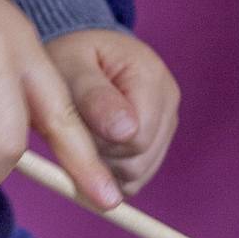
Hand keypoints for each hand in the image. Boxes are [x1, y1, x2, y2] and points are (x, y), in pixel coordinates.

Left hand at [44, 28, 179, 195]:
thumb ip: (94, 97)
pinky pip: (134, 180)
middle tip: (77, 126)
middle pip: (137, 162)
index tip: (76, 120)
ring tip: (85, 132)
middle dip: (99, 155)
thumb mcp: (70, 66)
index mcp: (151, 76)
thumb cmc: (71, 58)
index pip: (135, 138)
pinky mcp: (157, 145)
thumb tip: (125, 131)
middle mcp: (168, 102)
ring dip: (103, 166)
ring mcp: (165, 125)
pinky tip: (95, 147)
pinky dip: (109, 174)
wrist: (80, 56)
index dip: (98, 141)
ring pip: (136, 175)